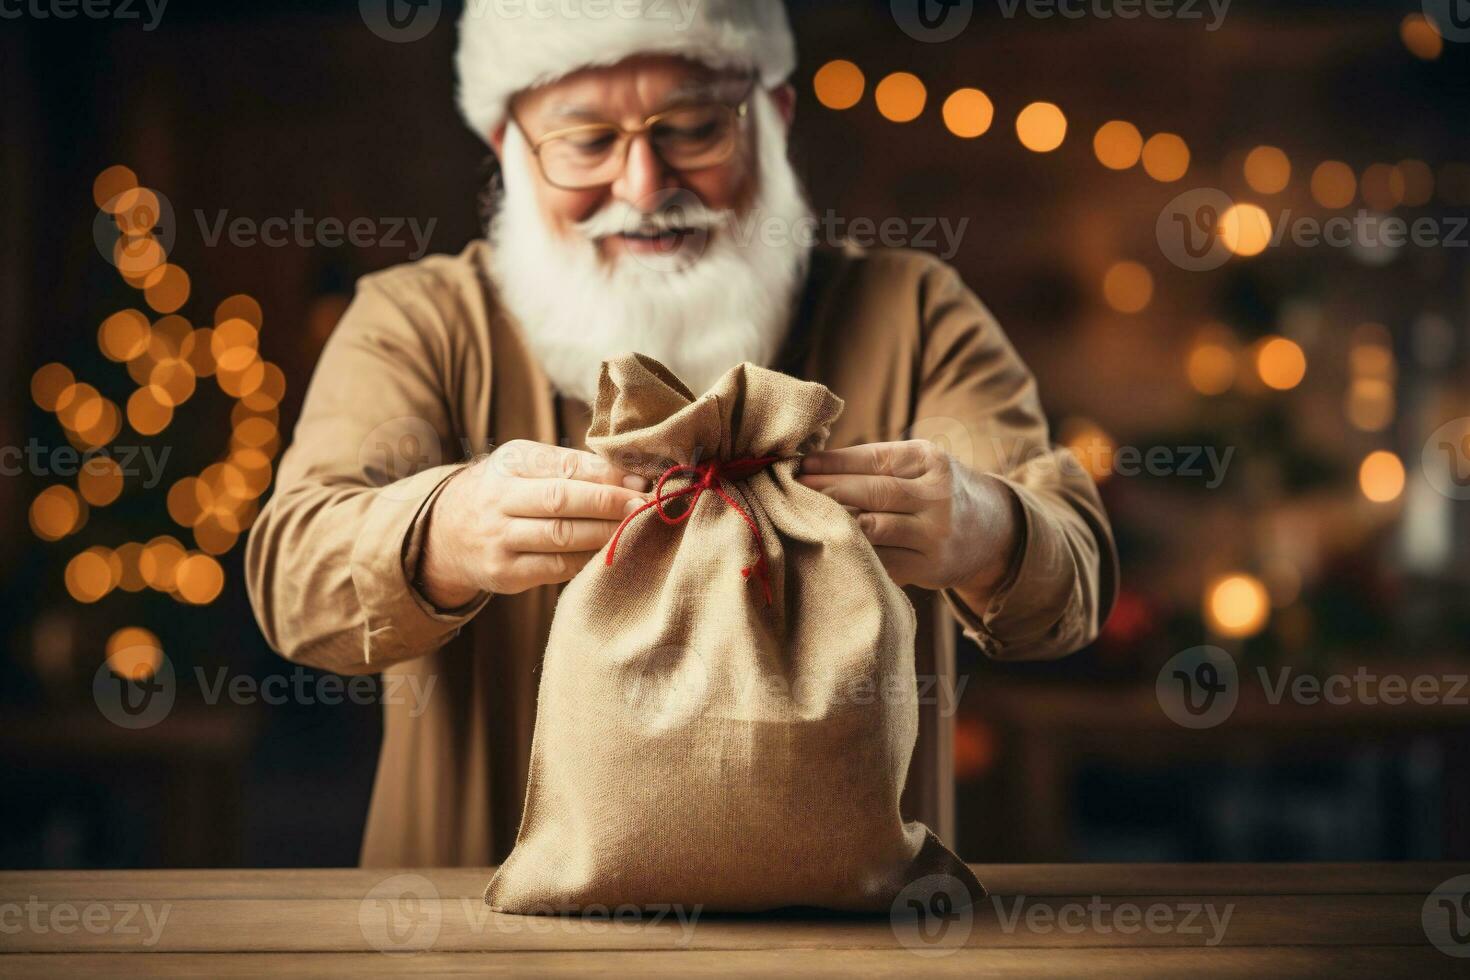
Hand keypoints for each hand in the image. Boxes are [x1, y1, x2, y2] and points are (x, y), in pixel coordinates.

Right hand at [417, 441, 649, 607]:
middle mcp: (498, 500)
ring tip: (637, 529)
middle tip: (646, 505)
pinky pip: (556, 568)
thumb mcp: (528, 466)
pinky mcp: (505, 574)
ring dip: (605, 533)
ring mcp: (498, 540)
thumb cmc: (506, 492)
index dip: (605, 475)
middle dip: (609, 503)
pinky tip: (612, 552)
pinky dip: (589, 560)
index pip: (562, 466)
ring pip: (561, 537)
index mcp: (509, 464)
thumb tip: (632, 475)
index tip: (641, 480)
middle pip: (561, 501)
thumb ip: (575, 468)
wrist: (447, 533)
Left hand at [796, 440, 1019, 600]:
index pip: (874, 458)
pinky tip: (829, 545)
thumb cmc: (938, 490)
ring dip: (835, 523)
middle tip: (793, 489)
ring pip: (873, 529)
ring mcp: (935, 535)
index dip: (833, 462)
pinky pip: (881, 561)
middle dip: (828, 489)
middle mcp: (938, 497)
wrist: (992, 532)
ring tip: (805, 516)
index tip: (801, 465)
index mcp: (932, 461)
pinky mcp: (929, 568)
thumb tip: (812, 464)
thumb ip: (877, 463)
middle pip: (872, 492)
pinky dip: (853, 552)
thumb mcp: (921, 465)